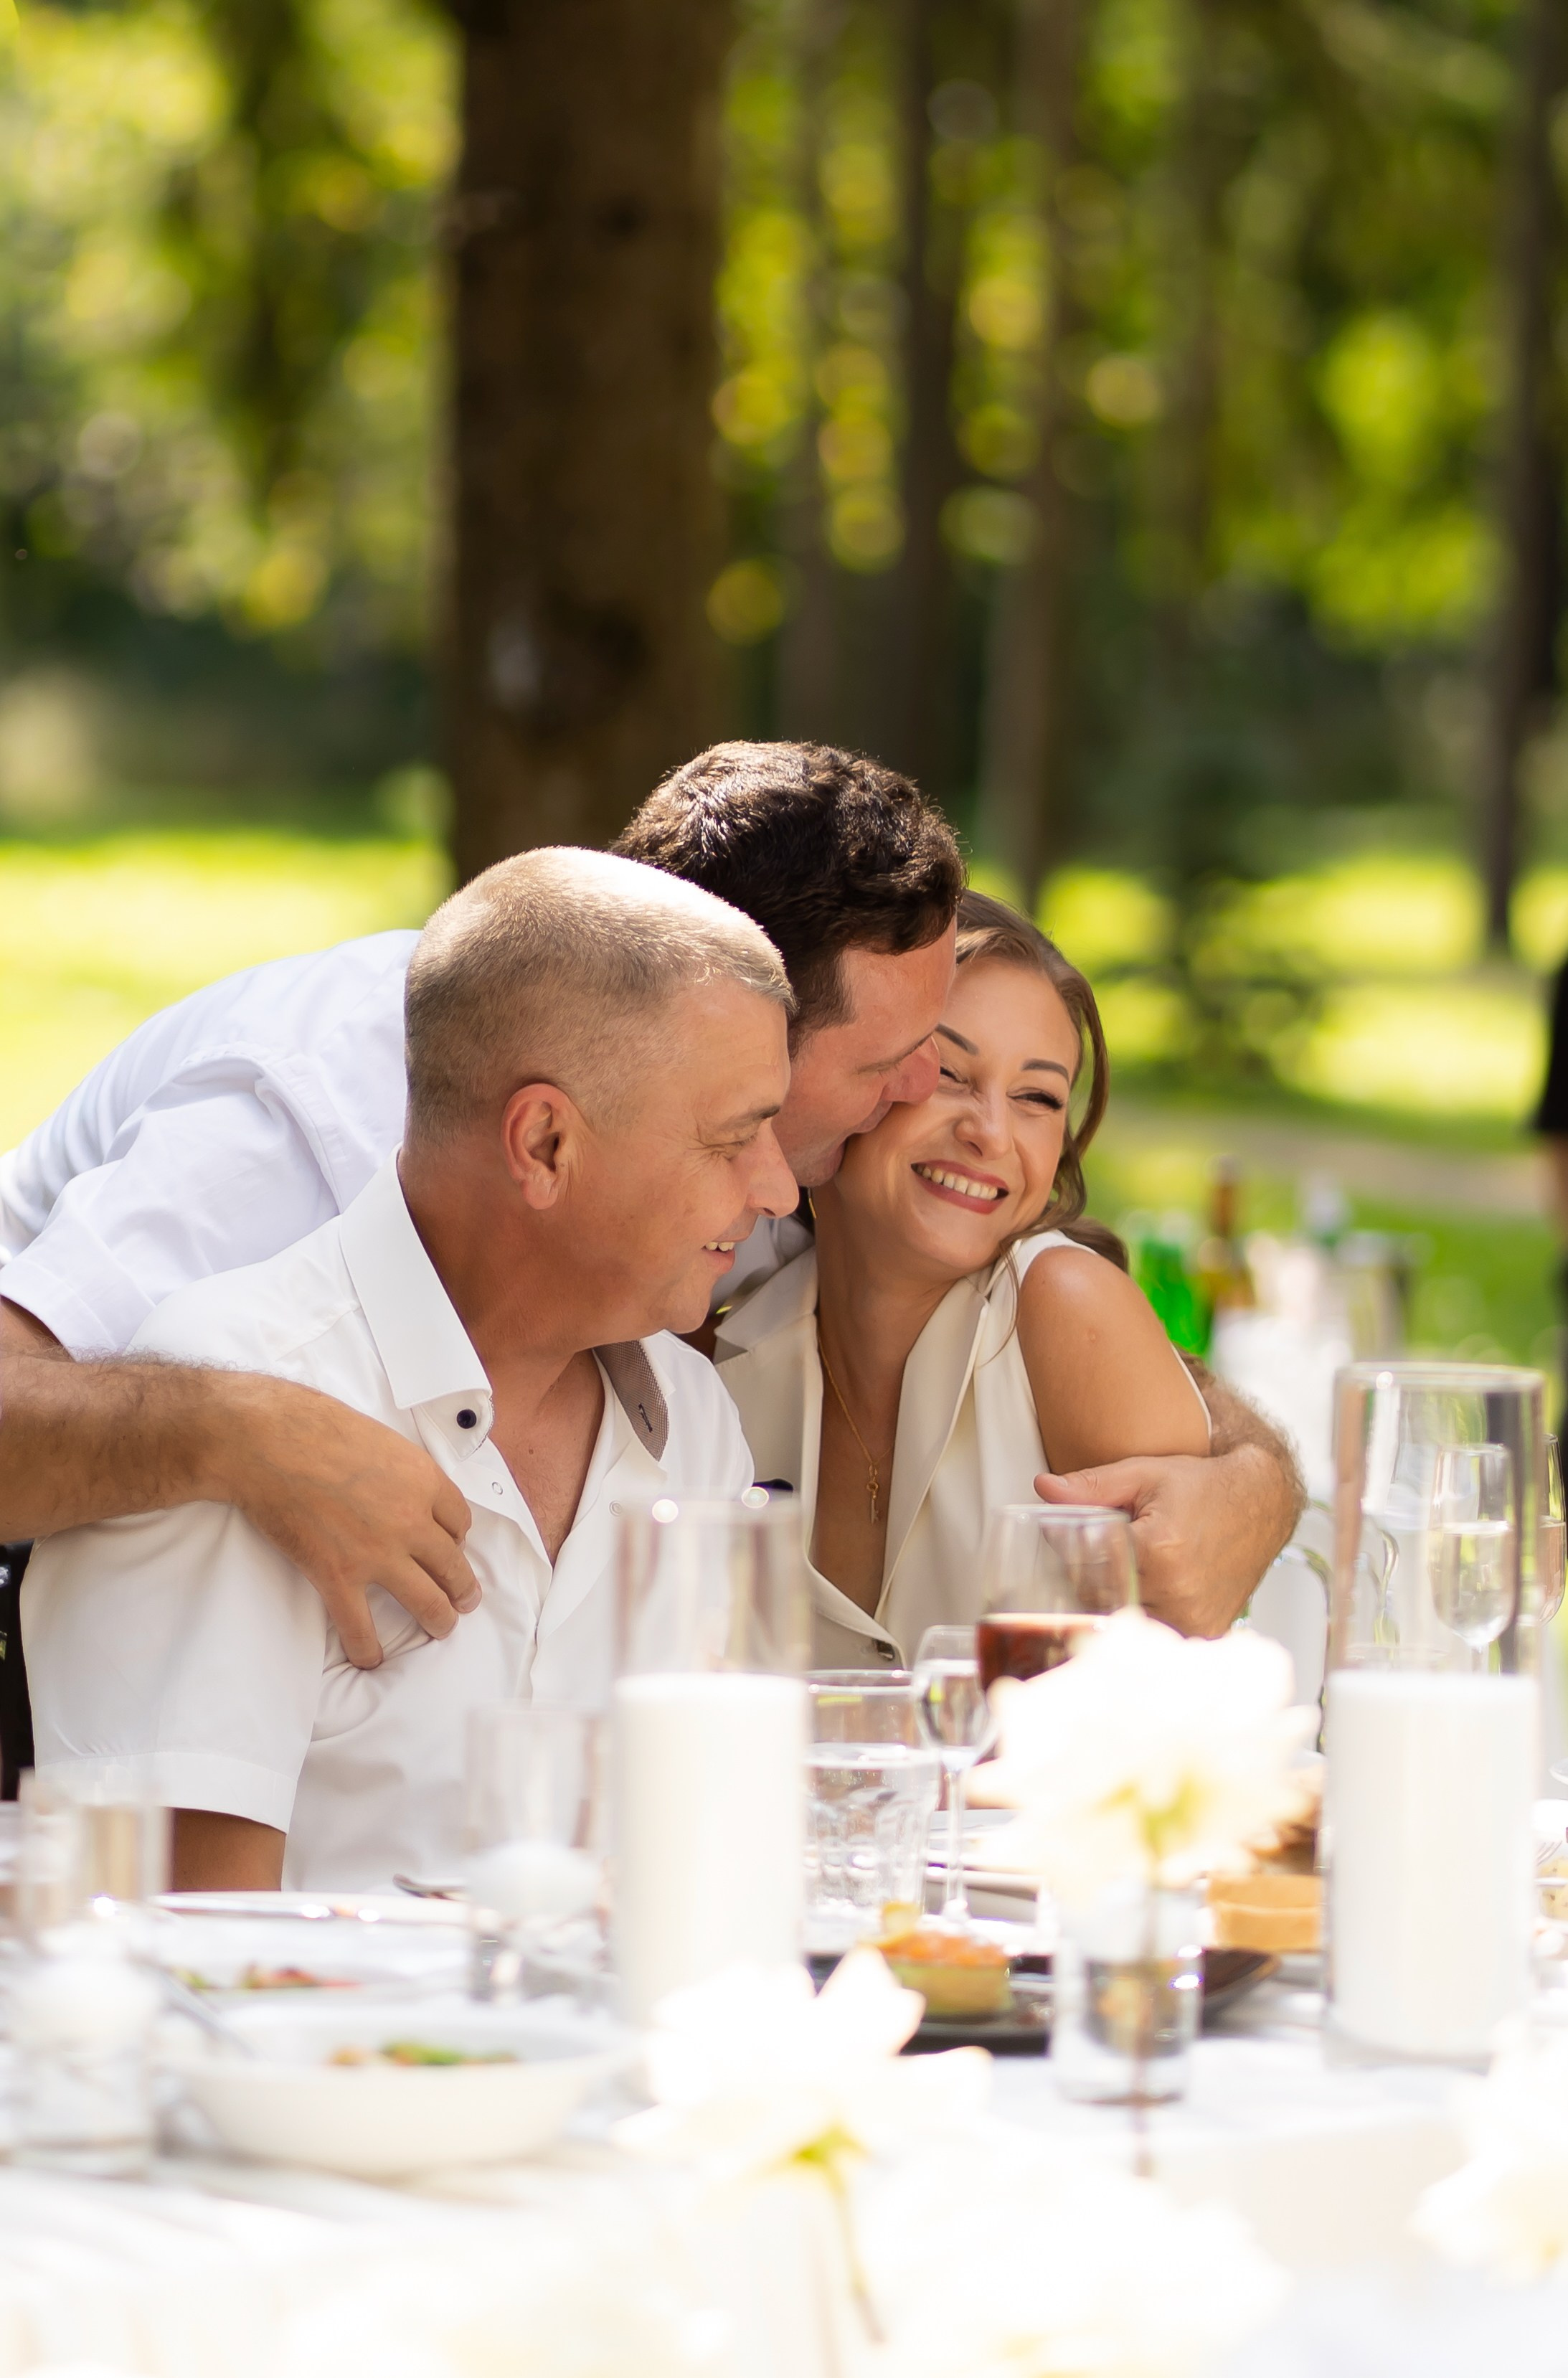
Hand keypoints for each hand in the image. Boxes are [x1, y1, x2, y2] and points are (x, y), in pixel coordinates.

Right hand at [214, 1375, 480, 1667]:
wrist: (268, 1441)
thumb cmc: (316, 1426)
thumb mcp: (379, 1437)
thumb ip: (398, 1468)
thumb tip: (395, 1483)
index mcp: (424, 1480)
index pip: (460, 1520)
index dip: (459, 1538)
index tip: (453, 1546)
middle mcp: (411, 1520)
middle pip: (453, 1565)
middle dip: (463, 1588)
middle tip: (465, 1600)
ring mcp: (377, 1553)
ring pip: (426, 1600)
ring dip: (438, 1620)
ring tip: (440, 1629)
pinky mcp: (338, 1575)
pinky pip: (361, 1625)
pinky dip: (368, 1648)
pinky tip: (370, 1659)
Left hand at [1034, 1444, 1300, 1636]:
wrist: (1261, 1505)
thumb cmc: (1205, 1488)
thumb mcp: (1145, 1474)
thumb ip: (1092, 1485)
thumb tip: (1043, 1488)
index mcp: (1158, 1551)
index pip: (1083, 1566)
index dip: (1070, 1554)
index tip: (1069, 1541)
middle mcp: (1177, 1592)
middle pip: (1100, 1598)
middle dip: (1089, 1579)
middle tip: (1100, 1555)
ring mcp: (1192, 1619)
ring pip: (1125, 1620)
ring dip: (1115, 1602)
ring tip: (1128, 1571)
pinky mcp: (1204, 1632)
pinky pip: (1156, 1633)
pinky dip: (1145, 1615)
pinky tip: (1150, 1591)